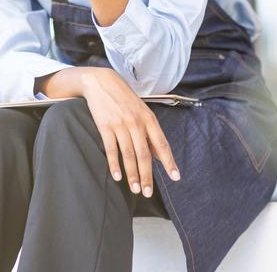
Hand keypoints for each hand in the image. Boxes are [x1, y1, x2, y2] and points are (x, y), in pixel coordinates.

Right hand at [79, 67, 180, 196]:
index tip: (175, 177)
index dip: (169, 162)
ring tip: (135, 189)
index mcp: (149, 118)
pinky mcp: (105, 126)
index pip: (161, 144)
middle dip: (147, 176)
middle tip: (147, 193)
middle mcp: (136, 122)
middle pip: (144, 154)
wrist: (101, 82)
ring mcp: (120, 124)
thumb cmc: (124, 98)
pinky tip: (117, 176)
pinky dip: (114, 164)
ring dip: (132, 174)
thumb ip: (149, 132)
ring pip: (129, 154)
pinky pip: (111, 149)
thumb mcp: (141, 111)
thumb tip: (157, 155)